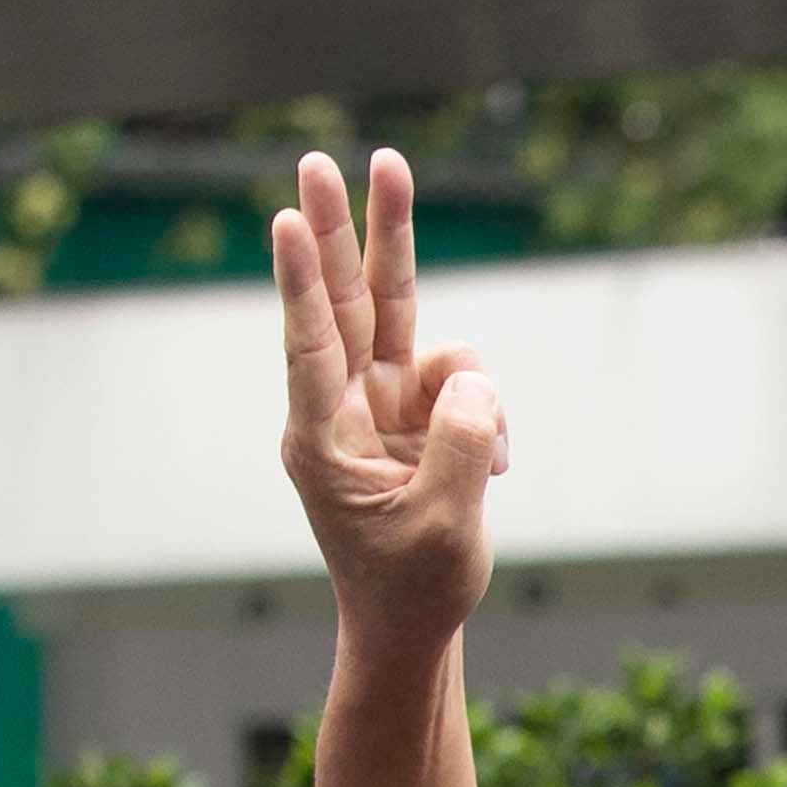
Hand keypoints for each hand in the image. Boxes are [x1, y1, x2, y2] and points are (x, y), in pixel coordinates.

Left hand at [274, 149, 503, 660]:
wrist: (413, 627)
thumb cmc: (413, 588)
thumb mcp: (444, 525)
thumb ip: (461, 447)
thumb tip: (475, 382)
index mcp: (322, 441)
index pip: (310, 346)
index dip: (303, 282)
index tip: (287, 220)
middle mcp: (343, 409)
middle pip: (344, 300)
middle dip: (339, 229)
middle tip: (321, 160)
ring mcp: (380, 404)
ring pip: (398, 314)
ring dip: (403, 262)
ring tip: (411, 229)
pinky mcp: (416, 411)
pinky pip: (463, 378)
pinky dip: (490, 411)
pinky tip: (499, 467)